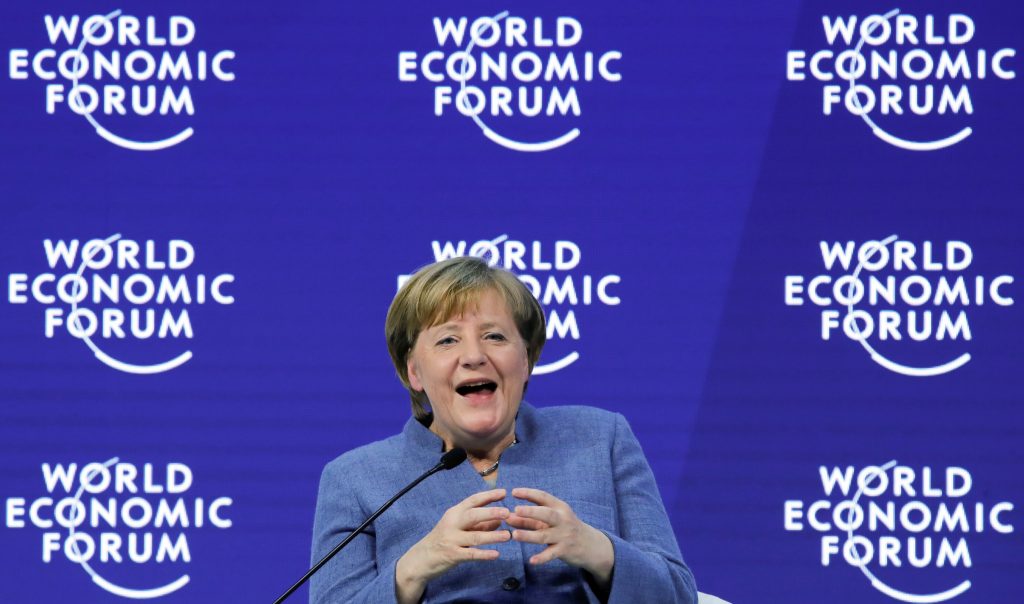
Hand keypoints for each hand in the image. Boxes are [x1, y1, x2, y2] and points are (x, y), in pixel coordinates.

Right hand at [396, 489, 510, 602]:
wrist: (421, 558)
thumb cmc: (444, 540)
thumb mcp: (459, 528)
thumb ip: (479, 524)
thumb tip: (500, 520)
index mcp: (454, 513)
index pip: (472, 500)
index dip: (488, 496)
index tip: (504, 492)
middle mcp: (452, 523)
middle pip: (473, 515)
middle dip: (491, 512)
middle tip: (508, 512)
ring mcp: (451, 539)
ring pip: (474, 536)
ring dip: (492, 536)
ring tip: (508, 535)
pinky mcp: (452, 555)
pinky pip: (471, 554)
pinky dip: (484, 554)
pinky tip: (496, 554)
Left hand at [506, 488, 613, 584]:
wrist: (590, 544)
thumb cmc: (564, 527)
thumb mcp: (551, 520)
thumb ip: (530, 519)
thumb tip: (508, 517)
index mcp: (559, 507)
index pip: (543, 497)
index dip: (529, 493)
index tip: (513, 492)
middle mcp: (562, 520)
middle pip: (546, 514)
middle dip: (531, 512)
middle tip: (516, 510)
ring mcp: (564, 535)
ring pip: (544, 535)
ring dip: (529, 535)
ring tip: (514, 535)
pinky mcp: (565, 550)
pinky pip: (551, 554)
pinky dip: (541, 558)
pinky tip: (531, 561)